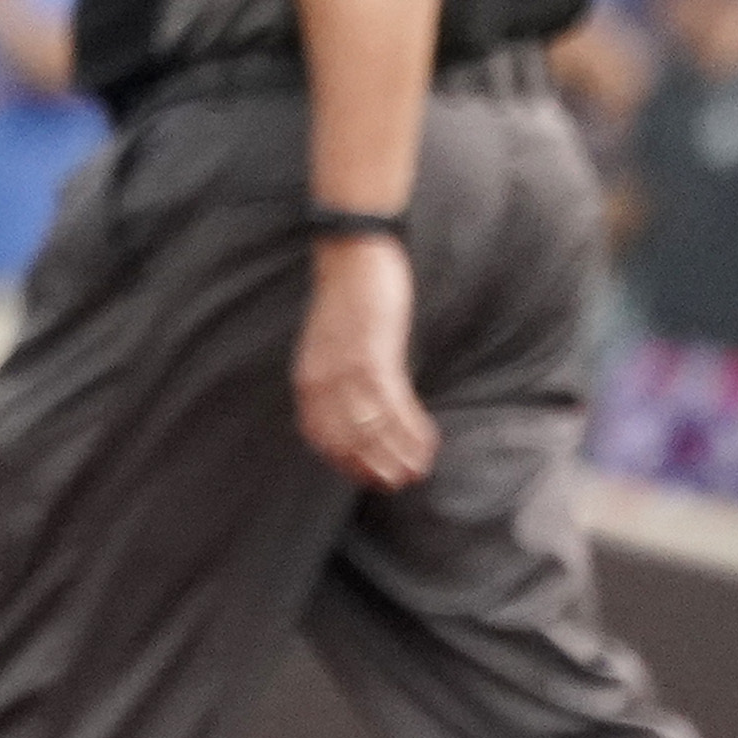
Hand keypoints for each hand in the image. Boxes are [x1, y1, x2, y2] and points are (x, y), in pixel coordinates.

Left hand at [291, 238, 434, 486]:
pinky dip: (413, 432)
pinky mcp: (376, 359)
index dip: (345, 463)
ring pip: (374, 431)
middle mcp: (323, 381)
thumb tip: (350, 408)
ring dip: (399, 455)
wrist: (352, 255)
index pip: (320, 436)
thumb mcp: (328, 343)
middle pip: (348, 442)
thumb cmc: (346, 298)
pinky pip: (396, 408)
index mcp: (308, 378)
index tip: (367, 477)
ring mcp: (349, 372)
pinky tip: (429, 442)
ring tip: (418, 470)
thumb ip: (332, 376)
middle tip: (398, 482)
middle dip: (374, 467)